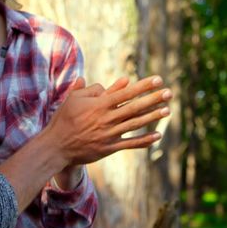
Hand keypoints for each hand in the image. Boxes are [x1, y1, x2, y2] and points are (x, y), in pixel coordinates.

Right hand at [40, 75, 171, 164]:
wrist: (56, 146)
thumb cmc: (64, 119)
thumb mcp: (73, 99)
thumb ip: (89, 89)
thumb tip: (104, 85)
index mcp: (99, 104)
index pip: (126, 93)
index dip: (143, 86)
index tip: (158, 80)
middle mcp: (107, 118)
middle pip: (135, 107)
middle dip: (154, 99)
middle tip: (170, 93)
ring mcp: (109, 134)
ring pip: (135, 124)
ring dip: (153, 117)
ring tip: (167, 110)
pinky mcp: (109, 148)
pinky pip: (130, 143)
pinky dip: (144, 140)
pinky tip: (157, 136)